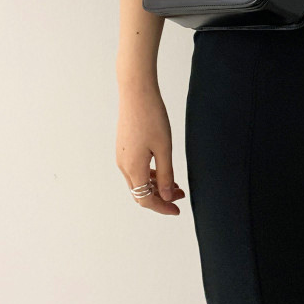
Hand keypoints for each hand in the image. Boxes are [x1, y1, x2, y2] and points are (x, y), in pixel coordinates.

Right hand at [115, 82, 185, 215]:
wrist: (136, 93)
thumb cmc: (152, 118)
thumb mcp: (164, 148)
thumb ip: (166, 175)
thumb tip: (168, 197)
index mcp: (133, 168)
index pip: (145, 200)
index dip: (162, 208)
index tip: (178, 210)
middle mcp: (124, 165)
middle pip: (140, 193)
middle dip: (161, 198)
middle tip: (181, 196)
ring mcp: (122, 156)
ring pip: (138, 181)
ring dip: (156, 186)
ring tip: (177, 183)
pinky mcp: (124, 147)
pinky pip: (136, 169)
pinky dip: (150, 175)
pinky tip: (164, 170)